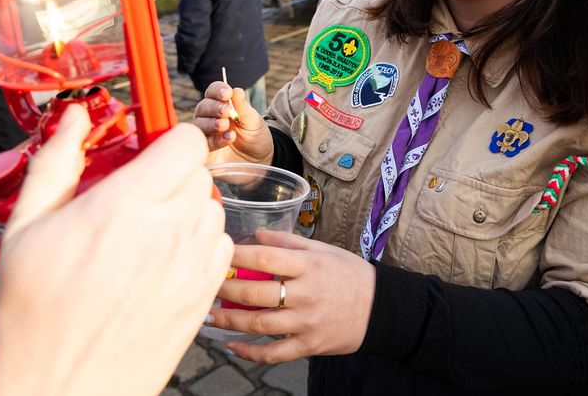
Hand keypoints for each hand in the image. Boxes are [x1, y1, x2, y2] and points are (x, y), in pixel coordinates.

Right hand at [0, 107, 232, 395]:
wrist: (55, 391)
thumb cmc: (31, 318)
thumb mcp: (24, 227)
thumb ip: (56, 163)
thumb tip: (73, 120)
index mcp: (125, 205)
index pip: (184, 141)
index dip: (165, 139)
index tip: (145, 150)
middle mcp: (169, 231)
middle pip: (198, 172)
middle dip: (170, 174)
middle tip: (134, 194)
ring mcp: (191, 268)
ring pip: (213, 208)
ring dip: (187, 209)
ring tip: (145, 231)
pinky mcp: (202, 299)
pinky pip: (221, 249)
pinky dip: (200, 245)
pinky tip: (163, 261)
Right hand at [192, 81, 272, 165]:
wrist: (260, 160)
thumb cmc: (255, 137)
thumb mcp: (253, 121)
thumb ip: (243, 107)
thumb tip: (236, 90)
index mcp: (221, 105)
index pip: (213, 92)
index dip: (217, 90)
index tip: (226, 93)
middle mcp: (209, 117)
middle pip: (203, 107)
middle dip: (213, 108)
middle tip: (226, 111)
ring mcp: (206, 134)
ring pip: (199, 125)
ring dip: (211, 123)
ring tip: (225, 125)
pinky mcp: (206, 150)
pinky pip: (204, 143)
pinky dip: (215, 140)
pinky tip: (228, 138)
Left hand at [207, 230, 375, 363]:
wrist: (381, 308)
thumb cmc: (349, 275)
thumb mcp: (324, 250)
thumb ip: (289, 241)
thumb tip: (257, 234)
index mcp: (309, 266)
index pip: (265, 257)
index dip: (236, 256)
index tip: (216, 253)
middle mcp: (306, 294)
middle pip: (255, 293)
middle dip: (225, 290)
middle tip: (206, 286)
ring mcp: (307, 322)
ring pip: (258, 324)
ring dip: (228, 321)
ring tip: (209, 315)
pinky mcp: (309, 346)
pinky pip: (273, 353)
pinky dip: (249, 352)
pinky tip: (232, 346)